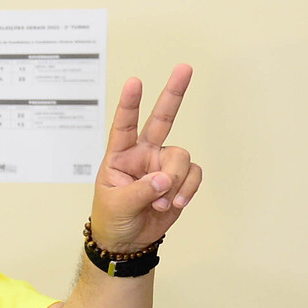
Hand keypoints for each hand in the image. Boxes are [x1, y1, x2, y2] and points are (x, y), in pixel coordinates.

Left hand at [91, 65, 201, 252]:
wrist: (128, 240)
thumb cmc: (113, 218)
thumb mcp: (117, 205)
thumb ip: (140, 191)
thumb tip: (164, 179)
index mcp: (120, 155)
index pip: (124, 125)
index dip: (129, 104)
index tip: (134, 82)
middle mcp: (144, 153)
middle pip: (162, 118)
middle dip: (173, 93)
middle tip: (184, 67)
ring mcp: (163, 164)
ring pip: (181, 158)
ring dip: (175, 182)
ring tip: (161, 203)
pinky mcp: (180, 179)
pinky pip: (194, 174)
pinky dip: (187, 190)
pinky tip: (174, 203)